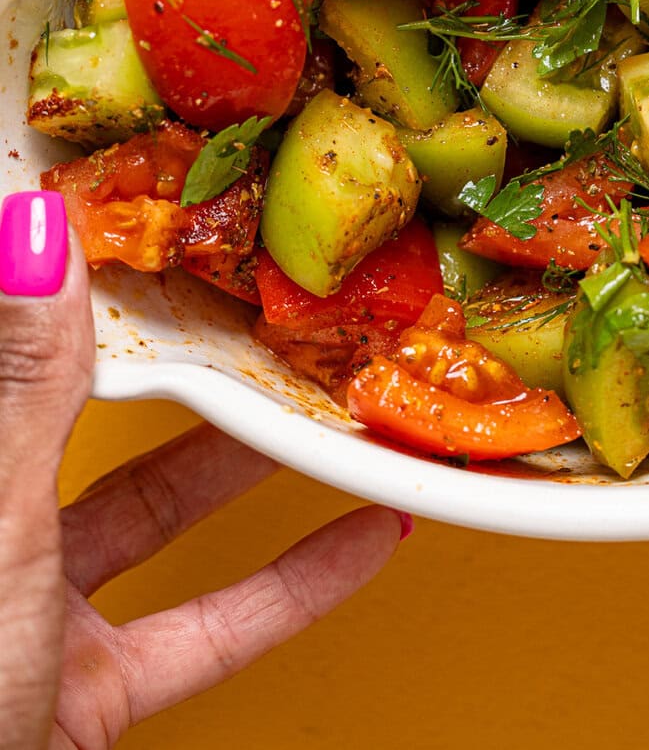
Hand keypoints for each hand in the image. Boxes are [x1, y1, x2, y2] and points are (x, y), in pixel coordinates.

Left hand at [0, 190, 409, 749]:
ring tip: (330, 407)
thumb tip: (36, 237)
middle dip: (190, 367)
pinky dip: (285, 587)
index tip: (137, 209)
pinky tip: (358, 541)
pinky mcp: (80, 695)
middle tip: (258, 306)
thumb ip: (28, 388)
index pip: (23, 347)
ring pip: (157, 519)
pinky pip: (200, 628)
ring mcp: (33, 617)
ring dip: (250, 468)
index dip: (73, 279)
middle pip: (98, 423)